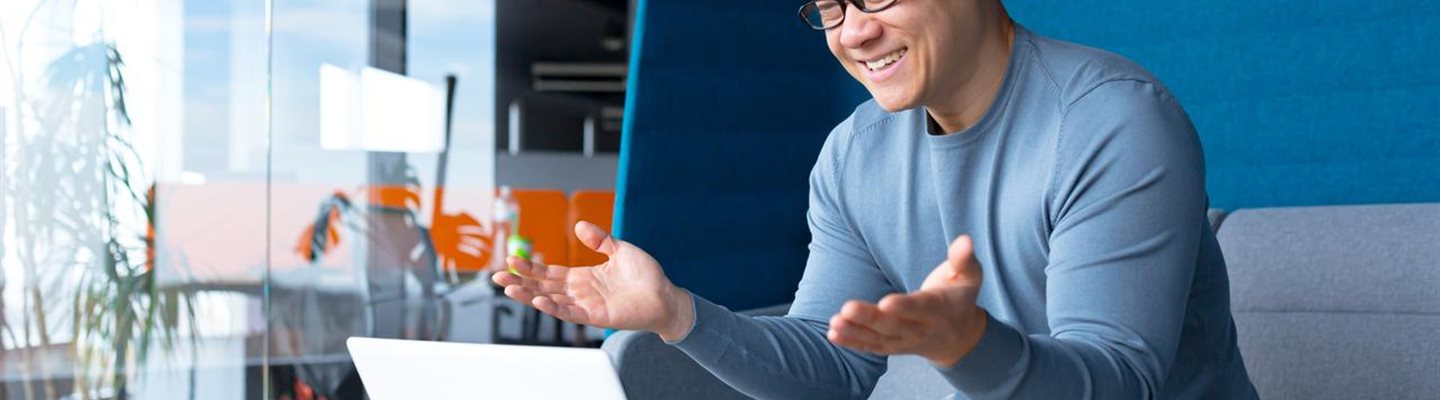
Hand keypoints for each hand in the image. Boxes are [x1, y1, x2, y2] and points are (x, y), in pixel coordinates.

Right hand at [492, 221, 694, 340]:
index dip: (530, 268)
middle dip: (520, 282)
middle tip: (496, 277)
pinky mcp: (597, 316)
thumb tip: (579, 226)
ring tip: (509, 288)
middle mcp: (581, 292)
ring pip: (551, 301)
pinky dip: (554, 307)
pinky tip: (539, 299)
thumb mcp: (620, 250)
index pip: (550, 273)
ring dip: (529, 295)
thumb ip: (599, 239)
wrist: (666, 295)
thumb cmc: (646, 275)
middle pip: (543, 287)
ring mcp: (587, 305)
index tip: (511, 260)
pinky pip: (570, 313)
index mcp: (584, 277)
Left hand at [826, 235, 988, 365]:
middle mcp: (922, 330)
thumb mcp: (970, 277)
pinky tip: (833, 334)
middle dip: (870, 318)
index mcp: (940, 310)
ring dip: (856, 332)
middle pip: (894, 325)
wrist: (960, 337)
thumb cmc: (961, 297)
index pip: (921, 308)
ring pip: (880, 339)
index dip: (904, 307)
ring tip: (834, 322)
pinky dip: (853, 342)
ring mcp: (907, 342)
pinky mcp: (894, 347)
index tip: (886, 302)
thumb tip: (965, 240)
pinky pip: (872, 347)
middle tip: (847, 308)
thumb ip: (964, 259)